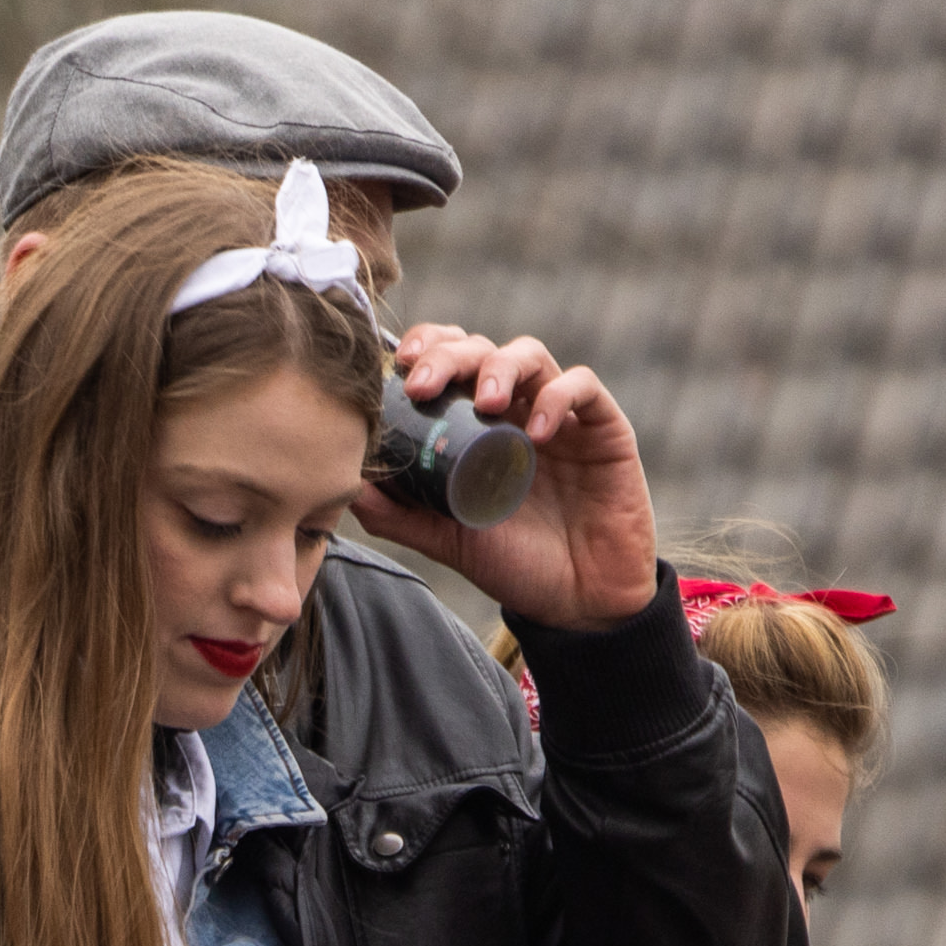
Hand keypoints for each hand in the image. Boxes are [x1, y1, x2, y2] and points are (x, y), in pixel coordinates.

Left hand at [359, 319, 654, 629]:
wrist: (575, 597)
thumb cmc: (510, 559)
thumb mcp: (440, 536)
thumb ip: (394, 512)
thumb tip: (341, 483)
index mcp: (473, 423)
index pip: (447, 361)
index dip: (424, 348)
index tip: (398, 367)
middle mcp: (514, 409)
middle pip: (480, 348)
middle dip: (448, 355)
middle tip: (423, 385)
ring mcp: (559, 415)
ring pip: (530, 355)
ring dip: (499, 367)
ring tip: (484, 402)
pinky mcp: (604, 428)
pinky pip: (583, 388)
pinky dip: (557, 397)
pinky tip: (535, 432)